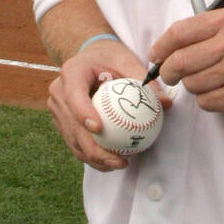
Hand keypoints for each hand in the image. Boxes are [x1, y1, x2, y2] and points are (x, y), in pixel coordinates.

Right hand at [48, 39, 173, 171]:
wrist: (90, 58)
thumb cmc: (110, 58)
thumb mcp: (128, 61)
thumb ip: (145, 82)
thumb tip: (165, 103)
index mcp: (72, 73)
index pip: (74, 96)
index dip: (83, 114)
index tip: (99, 129)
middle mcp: (59, 92)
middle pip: (73, 125)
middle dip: (93, 148)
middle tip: (119, 160)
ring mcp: (58, 109)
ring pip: (73, 140)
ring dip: (94, 158)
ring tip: (119, 164)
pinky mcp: (62, 122)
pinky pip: (76, 143)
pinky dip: (92, 155)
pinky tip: (113, 163)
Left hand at [149, 10, 223, 116]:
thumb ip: (209, 29)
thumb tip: (171, 45)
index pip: (178, 33)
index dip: (160, 47)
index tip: (156, 56)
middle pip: (178, 62)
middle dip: (168, 72)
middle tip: (170, 75)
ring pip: (192, 85)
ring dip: (194, 87)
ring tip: (210, 81)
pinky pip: (207, 102)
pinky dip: (209, 101)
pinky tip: (222, 92)